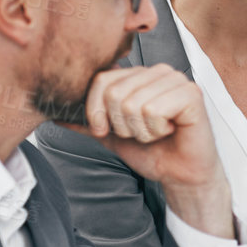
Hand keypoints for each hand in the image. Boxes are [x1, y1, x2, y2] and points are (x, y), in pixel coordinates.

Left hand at [65, 64, 234, 238]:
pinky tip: (170, 131)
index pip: (102, 79)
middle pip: (115, 93)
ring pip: (133, 103)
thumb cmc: (153, 151)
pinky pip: (154, 110)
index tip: (108, 131)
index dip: (96, 111)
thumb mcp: (112, 136)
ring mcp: (176, 80)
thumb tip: (55, 116)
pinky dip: (156, 130)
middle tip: (141, 133)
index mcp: (139, 75)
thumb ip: (88, 123)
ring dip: (140, 131)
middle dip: (122, 125)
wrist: (180, 174)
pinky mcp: (191, 94)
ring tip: (156, 133)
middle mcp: (158, 71)